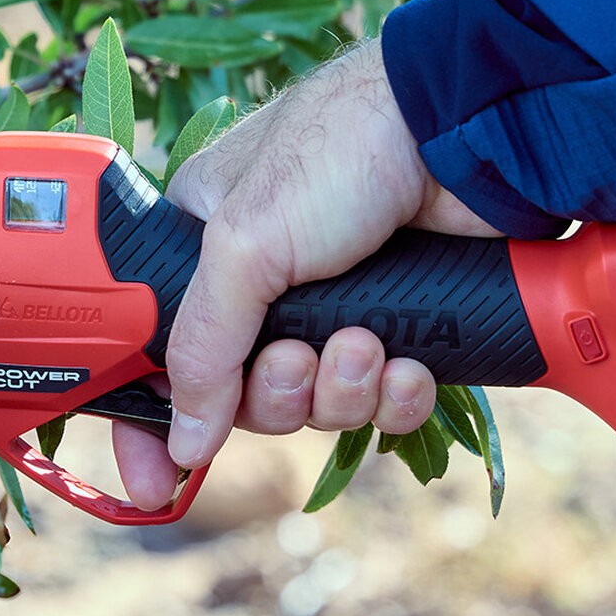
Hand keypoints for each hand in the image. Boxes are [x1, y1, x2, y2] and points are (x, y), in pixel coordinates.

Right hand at [112, 38, 501, 508]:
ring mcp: (337, 308)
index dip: (154, 426)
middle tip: (297, 356)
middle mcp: (264, 287)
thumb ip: (201, 346)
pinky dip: (395, 395)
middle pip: (245, 398)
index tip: (157, 483)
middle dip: (276, 393)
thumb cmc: (339, 149)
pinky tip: (410, 362)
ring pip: (318, 406)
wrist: (461, 132)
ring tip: (365, 341)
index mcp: (202, 251)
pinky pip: (384, 404)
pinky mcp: (404, 325)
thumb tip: (182, 442)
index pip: (156, 356)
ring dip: (340, 389)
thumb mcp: (242, 243)